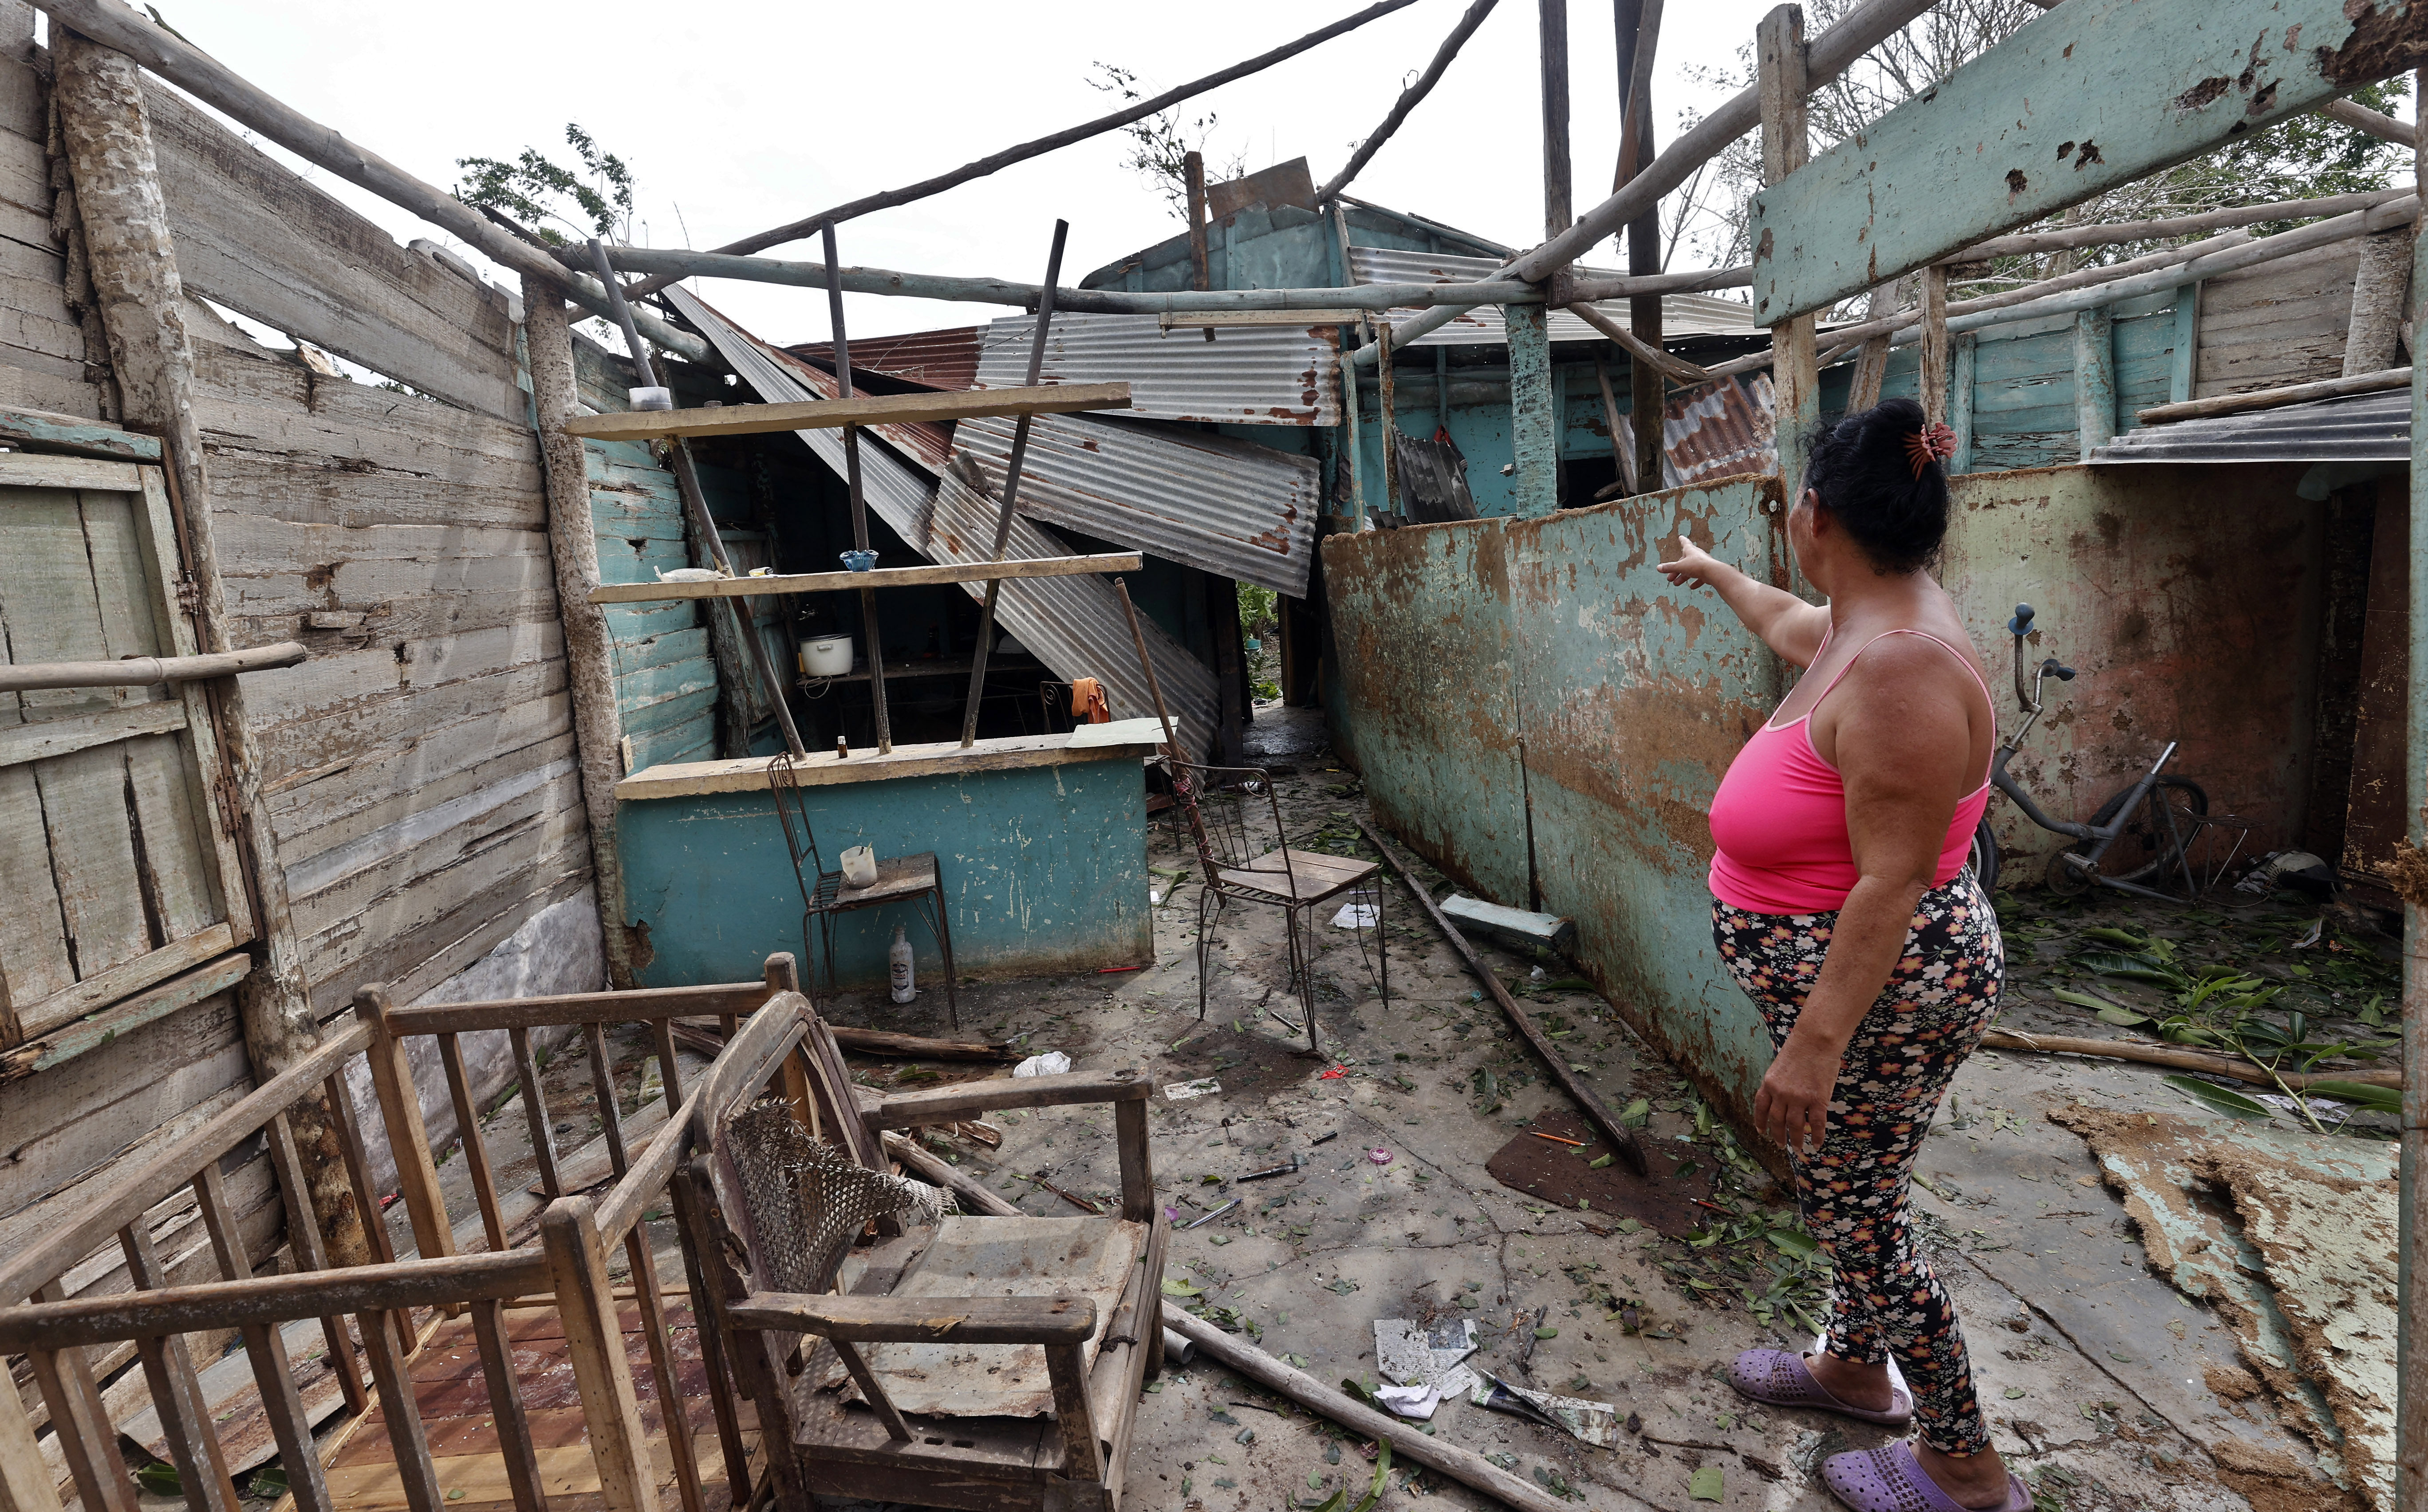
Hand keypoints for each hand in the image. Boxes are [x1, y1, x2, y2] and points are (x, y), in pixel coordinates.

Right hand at [1656, 534, 1724, 589]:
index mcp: (1690, 550)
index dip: (1682, 540)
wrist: (1713, 572)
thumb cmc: (1697, 566)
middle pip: (1684, 561)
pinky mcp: (1707, 572)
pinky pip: (1700, 577)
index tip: (1681, 537)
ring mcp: (1703, 564)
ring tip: (1676, 584)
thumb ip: (1669, 568)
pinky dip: (1695, 581)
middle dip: (1676, 569)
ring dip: (1683, 577)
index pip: (1685, 543)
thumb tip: (1658, 568)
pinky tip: (1692, 586)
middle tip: (1669, 578)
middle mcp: (1697, 556)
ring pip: (1691, 570)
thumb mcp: (1680, 567)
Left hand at [1755, 1036, 1841, 1157]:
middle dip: (1778, 1135)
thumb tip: (1781, 1100)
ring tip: (1798, 1149)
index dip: (1760, 1121)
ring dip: (1796, 1140)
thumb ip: (1778, 1084)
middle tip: (1781, 1146)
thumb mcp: (1780, 1066)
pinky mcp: (1817, 1100)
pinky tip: (1817, 1144)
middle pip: (1776, 1120)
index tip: (1761, 1132)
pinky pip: (1816, 1124)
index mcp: (1769, 1083)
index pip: (1760, 1107)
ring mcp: (1799, 1098)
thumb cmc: (1800, 1048)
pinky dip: (1816, 1136)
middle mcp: (1780, 1093)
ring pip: (1795, 1126)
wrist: (1816, 1040)